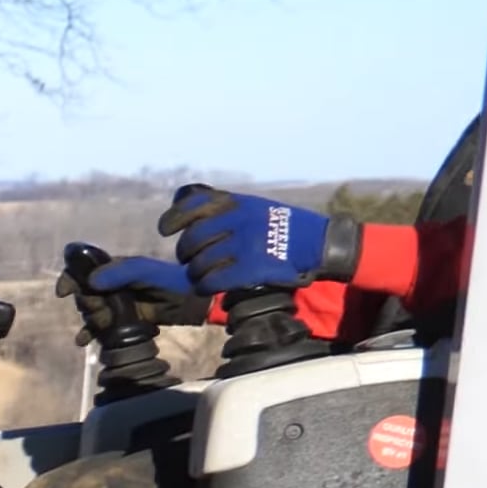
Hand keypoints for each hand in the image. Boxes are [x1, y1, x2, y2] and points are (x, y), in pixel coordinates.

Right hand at [58, 251, 204, 327]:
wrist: (198, 304)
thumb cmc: (175, 283)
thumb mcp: (149, 273)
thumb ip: (122, 273)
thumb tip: (90, 282)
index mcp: (116, 267)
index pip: (83, 267)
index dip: (70, 277)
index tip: (64, 292)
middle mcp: (113, 284)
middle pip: (83, 293)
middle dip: (86, 304)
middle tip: (101, 312)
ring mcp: (117, 303)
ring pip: (90, 312)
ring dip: (90, 320)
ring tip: (103, 326)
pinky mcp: (123, 321)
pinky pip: (99, 328)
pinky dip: (90, 334)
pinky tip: (85, 342)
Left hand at [163, 183, 352, 293]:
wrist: (320, 243)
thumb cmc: (281, 226)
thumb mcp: (253, 205)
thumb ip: (221, 206)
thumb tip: (178, 201)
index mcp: (237, 202)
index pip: (192, 205)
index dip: (173, 218)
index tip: (165, 229)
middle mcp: (238, 220)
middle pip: (191, 240)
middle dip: (185, 253)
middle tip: (190, 259)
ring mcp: (244, 244)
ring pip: (198, 264)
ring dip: (196, 273)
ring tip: (203, 274)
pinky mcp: (251, 268)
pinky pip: (212, 281)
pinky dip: (205, 286)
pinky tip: (208, 286)